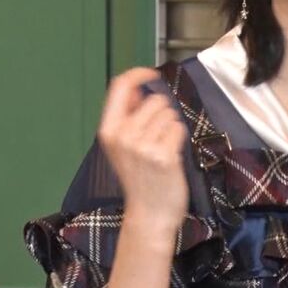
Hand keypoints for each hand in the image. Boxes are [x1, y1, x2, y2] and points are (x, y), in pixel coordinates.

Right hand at [97, 67, 189, 234]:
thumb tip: (140, 88)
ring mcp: (142, 146)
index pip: (120, 86)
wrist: (149, 214)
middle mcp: (122, 136)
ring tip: (163, 148)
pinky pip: (178, 128)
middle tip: (158, 137)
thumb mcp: (123, 146)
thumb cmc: (140, 179)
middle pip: (155, 100)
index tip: (150, 73)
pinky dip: (179, 138)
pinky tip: (171, 155)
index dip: (138, 74)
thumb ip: (129, 116)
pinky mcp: (163, 155)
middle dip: (162, 113)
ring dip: (171, 127)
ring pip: (169, 113)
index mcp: (109, 131)